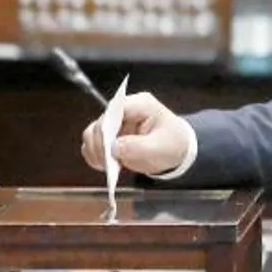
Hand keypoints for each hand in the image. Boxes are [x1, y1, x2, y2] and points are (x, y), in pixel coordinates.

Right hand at [79, 92, 193, 176]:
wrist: (178, 149)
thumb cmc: (173, 143)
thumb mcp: (161, 148)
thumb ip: (138, 147)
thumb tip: (114, 148)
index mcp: (140, 104)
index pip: (114, 110)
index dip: (106, 128)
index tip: (107, 148)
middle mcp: (124, 110)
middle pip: (100, 123)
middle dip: (100, 144)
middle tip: (106, 162)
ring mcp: (116, 123)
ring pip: (92, 133)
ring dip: (95, 150)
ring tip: (105, 166)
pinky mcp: (111, 137)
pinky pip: (93, 144)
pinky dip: (95, 156)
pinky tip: (104, 166)